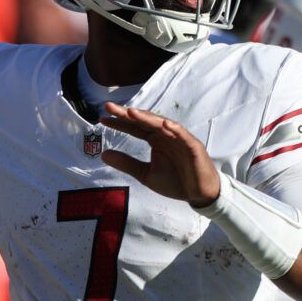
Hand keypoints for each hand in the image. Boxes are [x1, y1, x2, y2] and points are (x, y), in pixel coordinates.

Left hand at [99, 103, 222, 205]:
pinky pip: (183, 135)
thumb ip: (127, 163)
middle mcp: (165, 135)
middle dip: (127, 114)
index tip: (102, 119)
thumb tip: (103, 155)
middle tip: (109, 107)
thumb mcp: (146, 174)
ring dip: (147, 118)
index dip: (119, 123)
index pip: (135, 128)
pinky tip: (164, 124)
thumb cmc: (176, 182)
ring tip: (131, 112)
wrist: (198, 194)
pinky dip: (175, 129)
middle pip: (145, 121)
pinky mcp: (193, 146)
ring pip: (161, 124)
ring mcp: (179, 138)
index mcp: (155, 140)